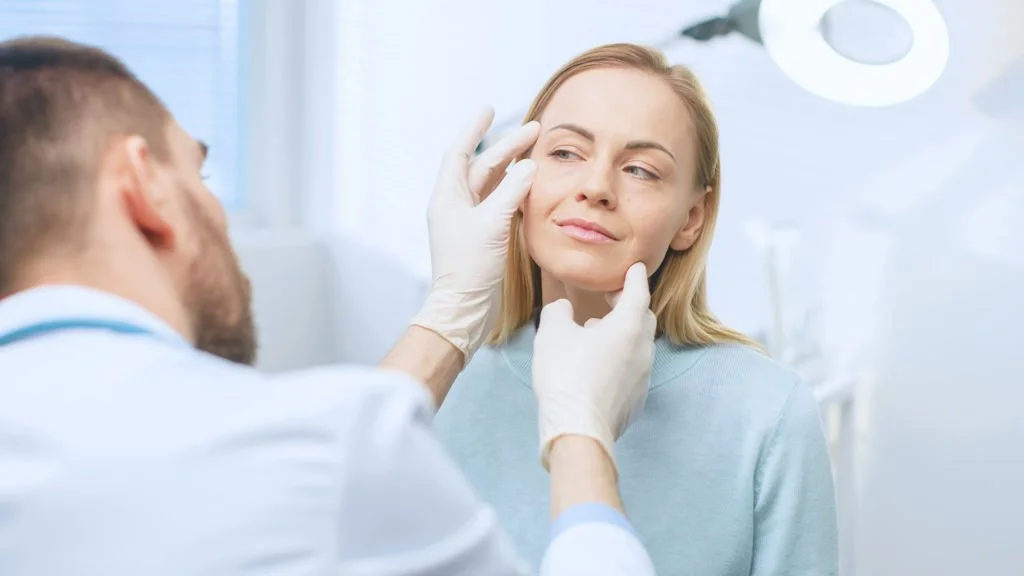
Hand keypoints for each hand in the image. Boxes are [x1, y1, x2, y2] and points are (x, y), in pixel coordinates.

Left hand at [410, 108, 539, 361]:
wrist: (463, 309)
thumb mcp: (492, 224)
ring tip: (536, 152)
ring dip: (513, 168)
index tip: (489, 110)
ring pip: (493, 185)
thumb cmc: (469, 269)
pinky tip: (531, 185)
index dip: (474, 130)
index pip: (461, 153)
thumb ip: (511, 192)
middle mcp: (456, 205)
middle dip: (507, 147)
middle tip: (534, 129)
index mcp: (447, 197)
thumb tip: (528, 166)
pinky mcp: (483, 237)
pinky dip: (515, 191)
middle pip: (483, 167)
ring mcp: (470, 222)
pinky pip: (500, 204)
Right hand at [532, 262, 656, 471]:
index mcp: (628, 327)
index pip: (638, 292)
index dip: (635, 278)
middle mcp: (642, 349)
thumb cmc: (565, 375)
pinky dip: (620, 360)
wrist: (578, 429)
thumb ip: (558, 312)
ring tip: (596, 336)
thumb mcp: (552, 333)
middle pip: (644, 318)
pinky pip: (633, 370)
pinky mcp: (637, 400)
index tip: (636, 268)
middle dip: (630, 306)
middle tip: (610, 301)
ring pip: (638, 346)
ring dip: (622, 335)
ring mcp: (643, 377)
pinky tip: (598, 368)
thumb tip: (564, 309)